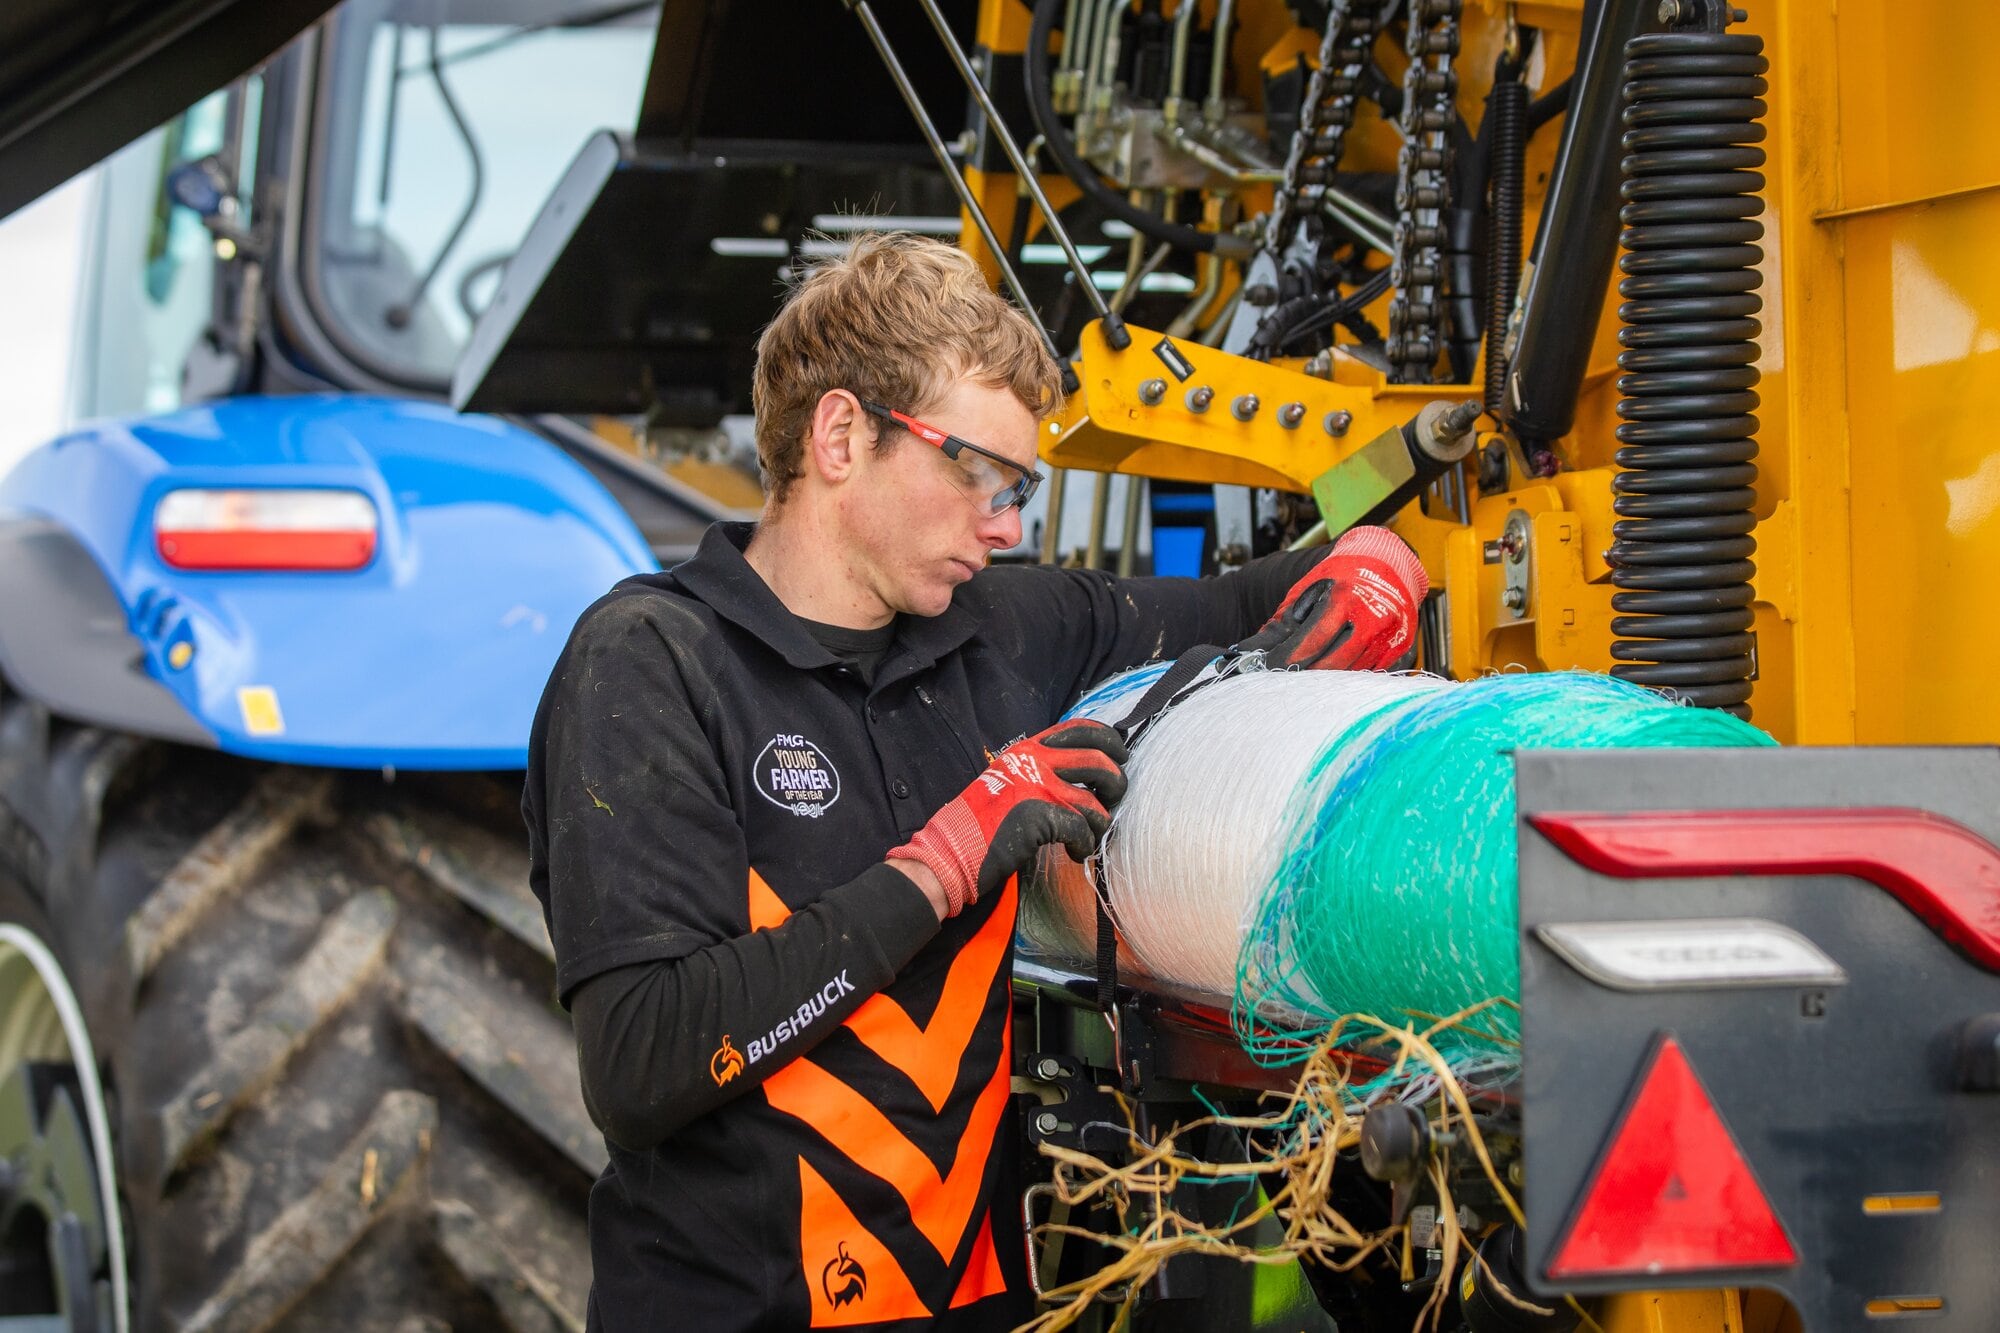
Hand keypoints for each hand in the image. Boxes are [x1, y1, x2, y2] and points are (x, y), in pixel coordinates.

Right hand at [887, 720, 1127, 917]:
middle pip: (1099, 760)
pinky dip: (1084, 845)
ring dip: (1101, 823)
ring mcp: (1038, 787)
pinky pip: (1082, 829)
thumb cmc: (981, 823)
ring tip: (1089, 837)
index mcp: (1028, 749)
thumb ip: (1040, 771)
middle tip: (1113, 800)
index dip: (1108, 739)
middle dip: (1116, 783)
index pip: (1079, 729)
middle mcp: (1034, 761)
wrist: (952, 849)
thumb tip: (1084, 778)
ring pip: (1095, 800)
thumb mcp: (1009, 780)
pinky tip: (1076, 854)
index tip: (1119, 755)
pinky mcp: (1040, 816)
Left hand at [1239, 526, 1427, 670]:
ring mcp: (1390, 635)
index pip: (1314, 640)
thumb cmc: (1342, 576)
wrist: (1386, 561)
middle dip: (1307, 673)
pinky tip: (1335, 665)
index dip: (1288, 658)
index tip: (1270, 666)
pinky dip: (1348, 673)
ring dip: (1327, 676)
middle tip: (1288, 674)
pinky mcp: (1399, 649)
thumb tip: (1249, 652)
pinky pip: (1368, 672)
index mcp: (1345, 598)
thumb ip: (1279, 624)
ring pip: (1351, 673)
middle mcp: (1373, 618)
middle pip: (1334, 664)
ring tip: (1309, 668)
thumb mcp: (1306, 591)